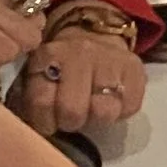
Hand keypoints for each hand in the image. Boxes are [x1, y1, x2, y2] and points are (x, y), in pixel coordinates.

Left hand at [12, 26, 145, 135]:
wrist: (95, 36)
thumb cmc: (61, 66)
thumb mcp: (37, 73)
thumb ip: (32, 98)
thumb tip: (30, 130)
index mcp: (49, 55)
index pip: (41, 102)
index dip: (44, 122)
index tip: (47, 123)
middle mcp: (81, 53)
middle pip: (73, 110)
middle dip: (70, 122)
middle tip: (69, 117)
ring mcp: (110, 60)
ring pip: (104, 112)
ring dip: (96, 118)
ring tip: (90, 109)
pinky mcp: (135, 68)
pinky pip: (129, 107)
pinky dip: (119, 112)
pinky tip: (110, 101)